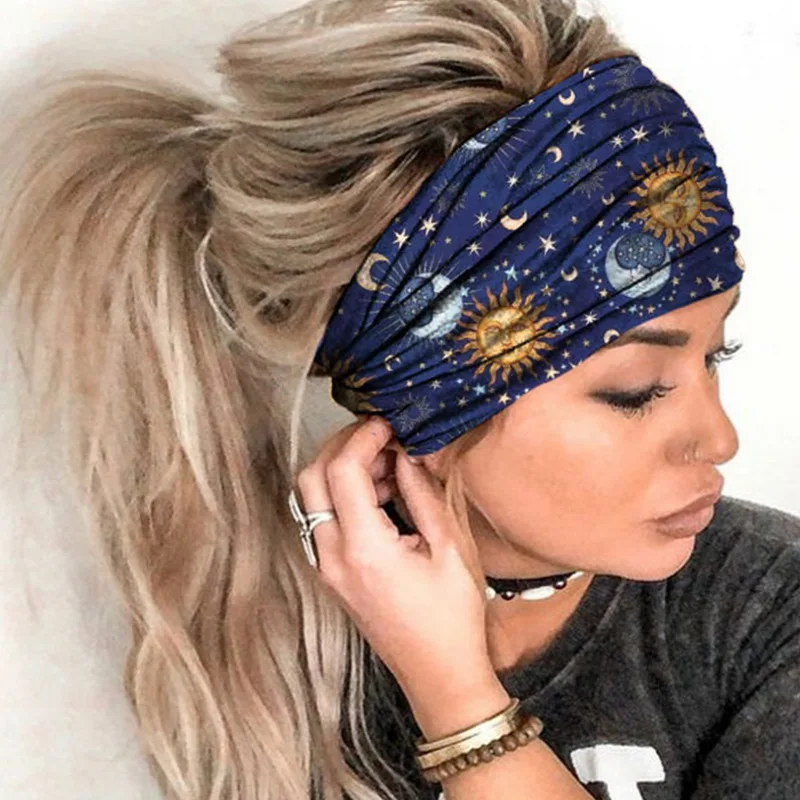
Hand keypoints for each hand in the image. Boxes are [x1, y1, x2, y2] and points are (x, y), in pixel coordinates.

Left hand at [294, 415, 494, 703]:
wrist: (438, 676)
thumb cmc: (452, 618)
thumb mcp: (450, 549)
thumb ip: (423, 494)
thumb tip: (406, 454)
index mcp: (364, 549)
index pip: (342, 469)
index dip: (363, 436)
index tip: (389, 423)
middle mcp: (333, 557)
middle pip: (311, 477)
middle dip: (342, 445)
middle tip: (382, 436)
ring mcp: (327, 568)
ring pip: (311, 497)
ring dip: (340, 469)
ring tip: (388, 464)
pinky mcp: (332, 575)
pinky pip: (323, 519)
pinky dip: (342, 495)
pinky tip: (381, 492)